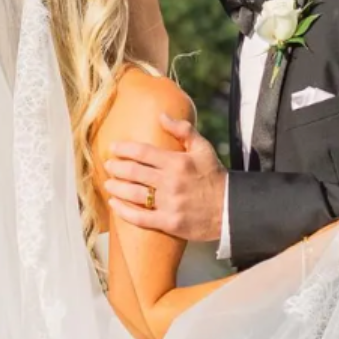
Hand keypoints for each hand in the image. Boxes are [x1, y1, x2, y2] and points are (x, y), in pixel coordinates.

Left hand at [103, 115, 225, 242]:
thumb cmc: (214, 177)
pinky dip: (123, 211)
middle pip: (133, 172)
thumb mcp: (203, 149)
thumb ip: (183, 130)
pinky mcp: (169, 223)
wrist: (231, 210)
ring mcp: (169, 203)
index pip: (143, 152)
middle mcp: (171, 182)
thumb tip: (161, 115)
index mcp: (177, 162)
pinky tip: (114, 204)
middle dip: (116, 168)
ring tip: (108, 184)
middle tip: (108, 165)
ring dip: (116, 188)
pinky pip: (140, 218)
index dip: (124, 149)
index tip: (113, 148)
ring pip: (133, 194)